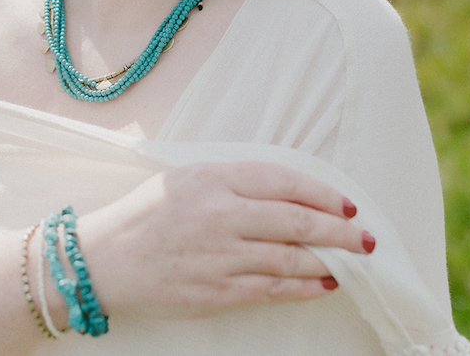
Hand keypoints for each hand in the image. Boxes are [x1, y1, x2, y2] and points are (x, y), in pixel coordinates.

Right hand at [73, 161, 372, 320]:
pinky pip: (272, 290)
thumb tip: (297, 194)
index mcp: (212, 178)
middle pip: (297, 221)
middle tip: (366, 238)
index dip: (324, 194)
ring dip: (329, 261)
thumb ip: (237, 182)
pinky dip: (305, 287)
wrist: (104, 258)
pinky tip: (324, 283)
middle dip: (341, 231)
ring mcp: (219, 257)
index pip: (284, 181)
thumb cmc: (149, 213)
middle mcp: (219, 215)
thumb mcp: (189, 178)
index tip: (347, 205)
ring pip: (291, 258)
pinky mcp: (216, 292)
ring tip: (351, 261)